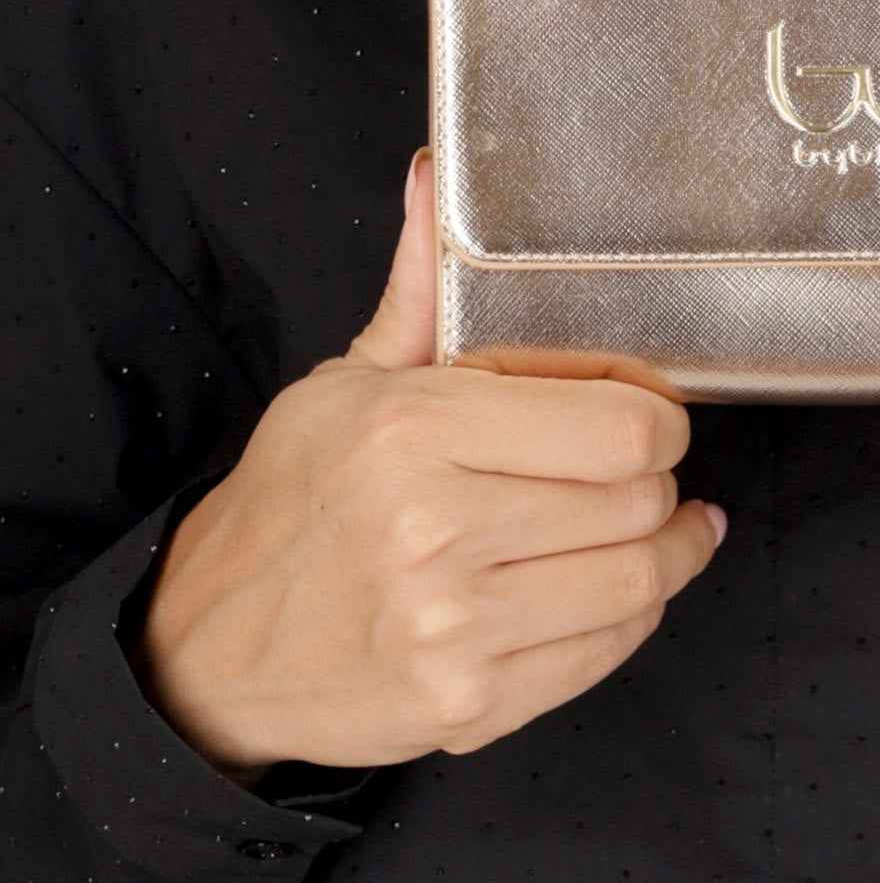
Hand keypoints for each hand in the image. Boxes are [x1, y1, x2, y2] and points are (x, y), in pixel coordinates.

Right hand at [131, 149, 727, 785]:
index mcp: (415, 430)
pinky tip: (615, 587)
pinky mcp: (471, 704)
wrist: (209, 646)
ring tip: (660, 528)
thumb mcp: (346, 384)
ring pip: (639, 581)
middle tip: (641, 472)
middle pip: (640, 500)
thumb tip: (433, 179)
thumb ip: (420, 293)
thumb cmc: (291, 504)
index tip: (646, 411)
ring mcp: (456, 626)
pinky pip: (607, 653)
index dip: (659, 414)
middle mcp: (437, 528)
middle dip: (658, 481)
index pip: (622, 426)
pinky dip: (630, 616)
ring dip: (667, 552)